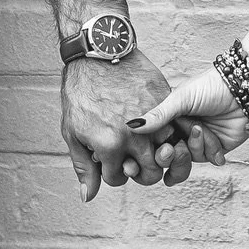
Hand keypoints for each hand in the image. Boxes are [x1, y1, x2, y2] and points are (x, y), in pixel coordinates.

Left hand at [62, 50, 189, 200]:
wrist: (97, 52)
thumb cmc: (81, 91)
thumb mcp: (73, 130)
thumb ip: (83, 166)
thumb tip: (89, 196)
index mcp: (111, 146)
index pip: (119, 179)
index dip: (112, 173)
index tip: (109, 161)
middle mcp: (136, 136)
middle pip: (150, 173)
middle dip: (140, 171)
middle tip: (132, 160)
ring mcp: (153, 116)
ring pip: (168, 151)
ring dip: (159, 152)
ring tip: (147, 144)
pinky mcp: (163, 99)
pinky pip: (174, 124)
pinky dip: (168, 129)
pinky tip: (156, 125)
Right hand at [130, 67, 248, 166]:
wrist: (241, 90)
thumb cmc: (209, 87)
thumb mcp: (179, 99)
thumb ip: (157, 115)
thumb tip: (129, 126)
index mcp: (169, 119)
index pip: (153, 143)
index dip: (152, 152)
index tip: (151, 153)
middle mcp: (181, 132)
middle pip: (168, 159)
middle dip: (172, 155)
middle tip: (174, 146)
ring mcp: (198, 142)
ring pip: (187, 161)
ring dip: (194, 146)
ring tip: (200, 129)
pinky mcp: (215, 149)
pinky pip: (207, 159)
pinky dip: (210, 149)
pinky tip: (213, 135)